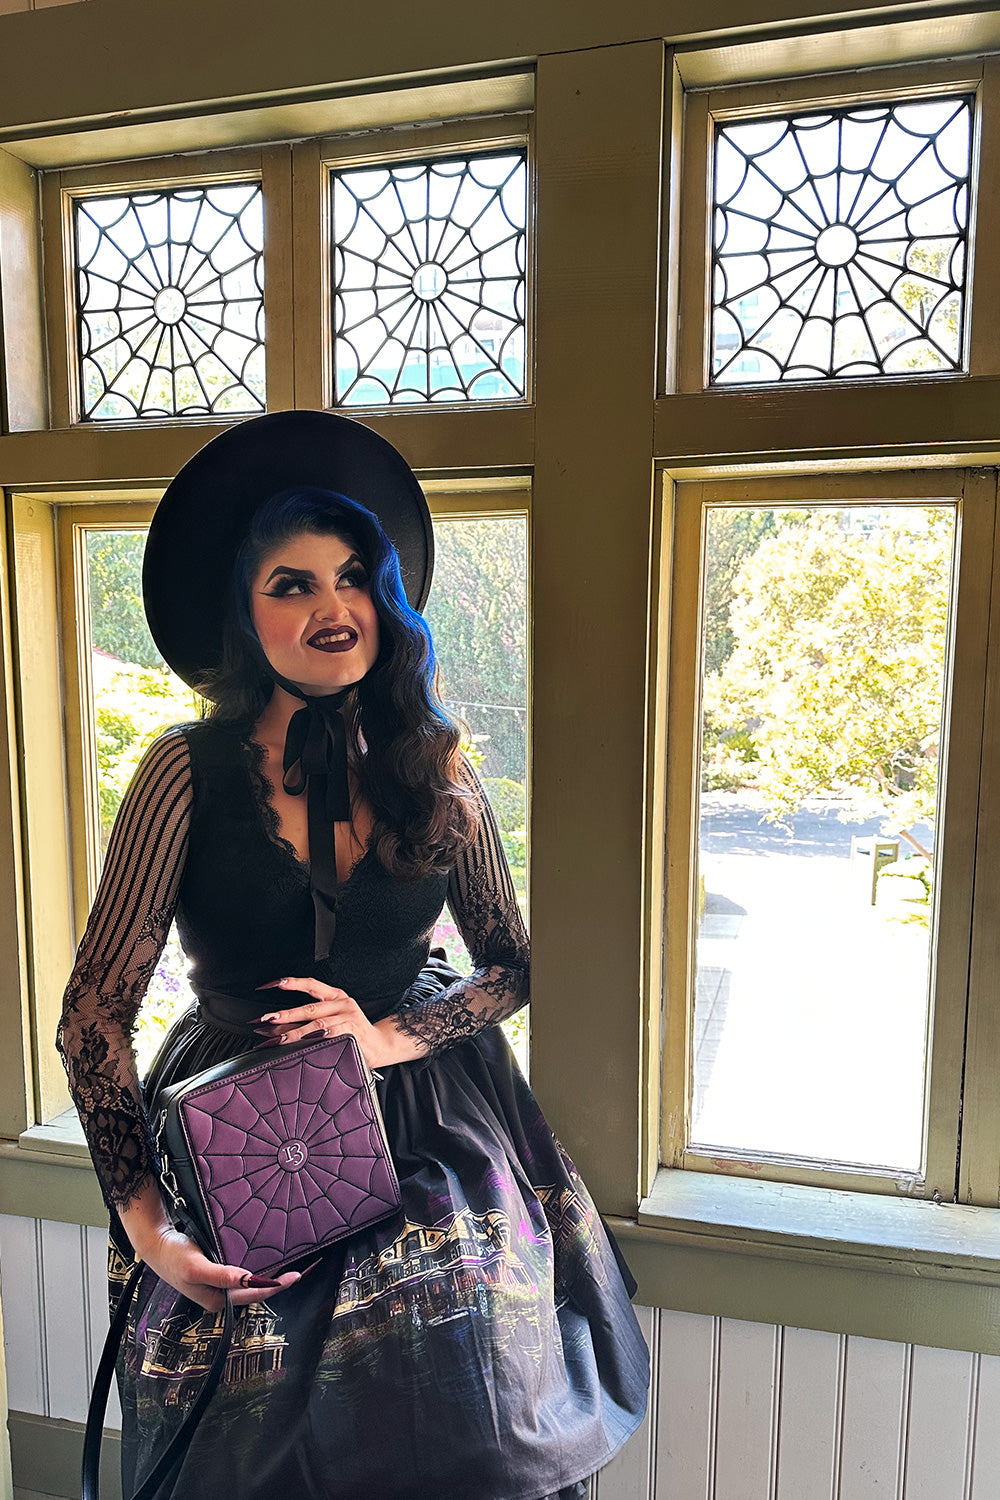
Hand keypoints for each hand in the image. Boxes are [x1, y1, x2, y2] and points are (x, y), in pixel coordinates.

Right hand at [131, 1222, 301, 1312]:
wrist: (156, 1245)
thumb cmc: (173, 1257)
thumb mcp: (197, 1266)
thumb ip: (222, 1274)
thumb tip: (249, 1278)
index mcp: (217, 1300)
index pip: (254, 1294)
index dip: (276, 1286)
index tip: (295, 1276)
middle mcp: (220, 1296)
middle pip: (256, 1291)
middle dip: (278, 1284)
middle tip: (300, 1271)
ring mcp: (218, 1286)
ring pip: (250, 1284)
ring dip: (268, 1277)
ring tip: (289, 1268)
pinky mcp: (216, 1275)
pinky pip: (242, 1275)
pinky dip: (256, 1270)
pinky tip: (265, 1262)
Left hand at [255, 977, 401, 1067]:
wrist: (381, 1045)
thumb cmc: (353, 1034)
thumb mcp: (331, 1022)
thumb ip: (308, 1023)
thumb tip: (275, 1029)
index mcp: (335, 996)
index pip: (310, 984)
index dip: (290, 983)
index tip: (271, 984)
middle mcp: (342, 1003)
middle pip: (308, 1007)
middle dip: (284, 1015)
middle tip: (264, 1020)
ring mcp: (348, 1017)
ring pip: (316, 1024)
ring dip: (293, 1033)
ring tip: (275, 1039)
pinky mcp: (353, 1031)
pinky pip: (330, 1034)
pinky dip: (314, 1039)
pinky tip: (302, 1043)